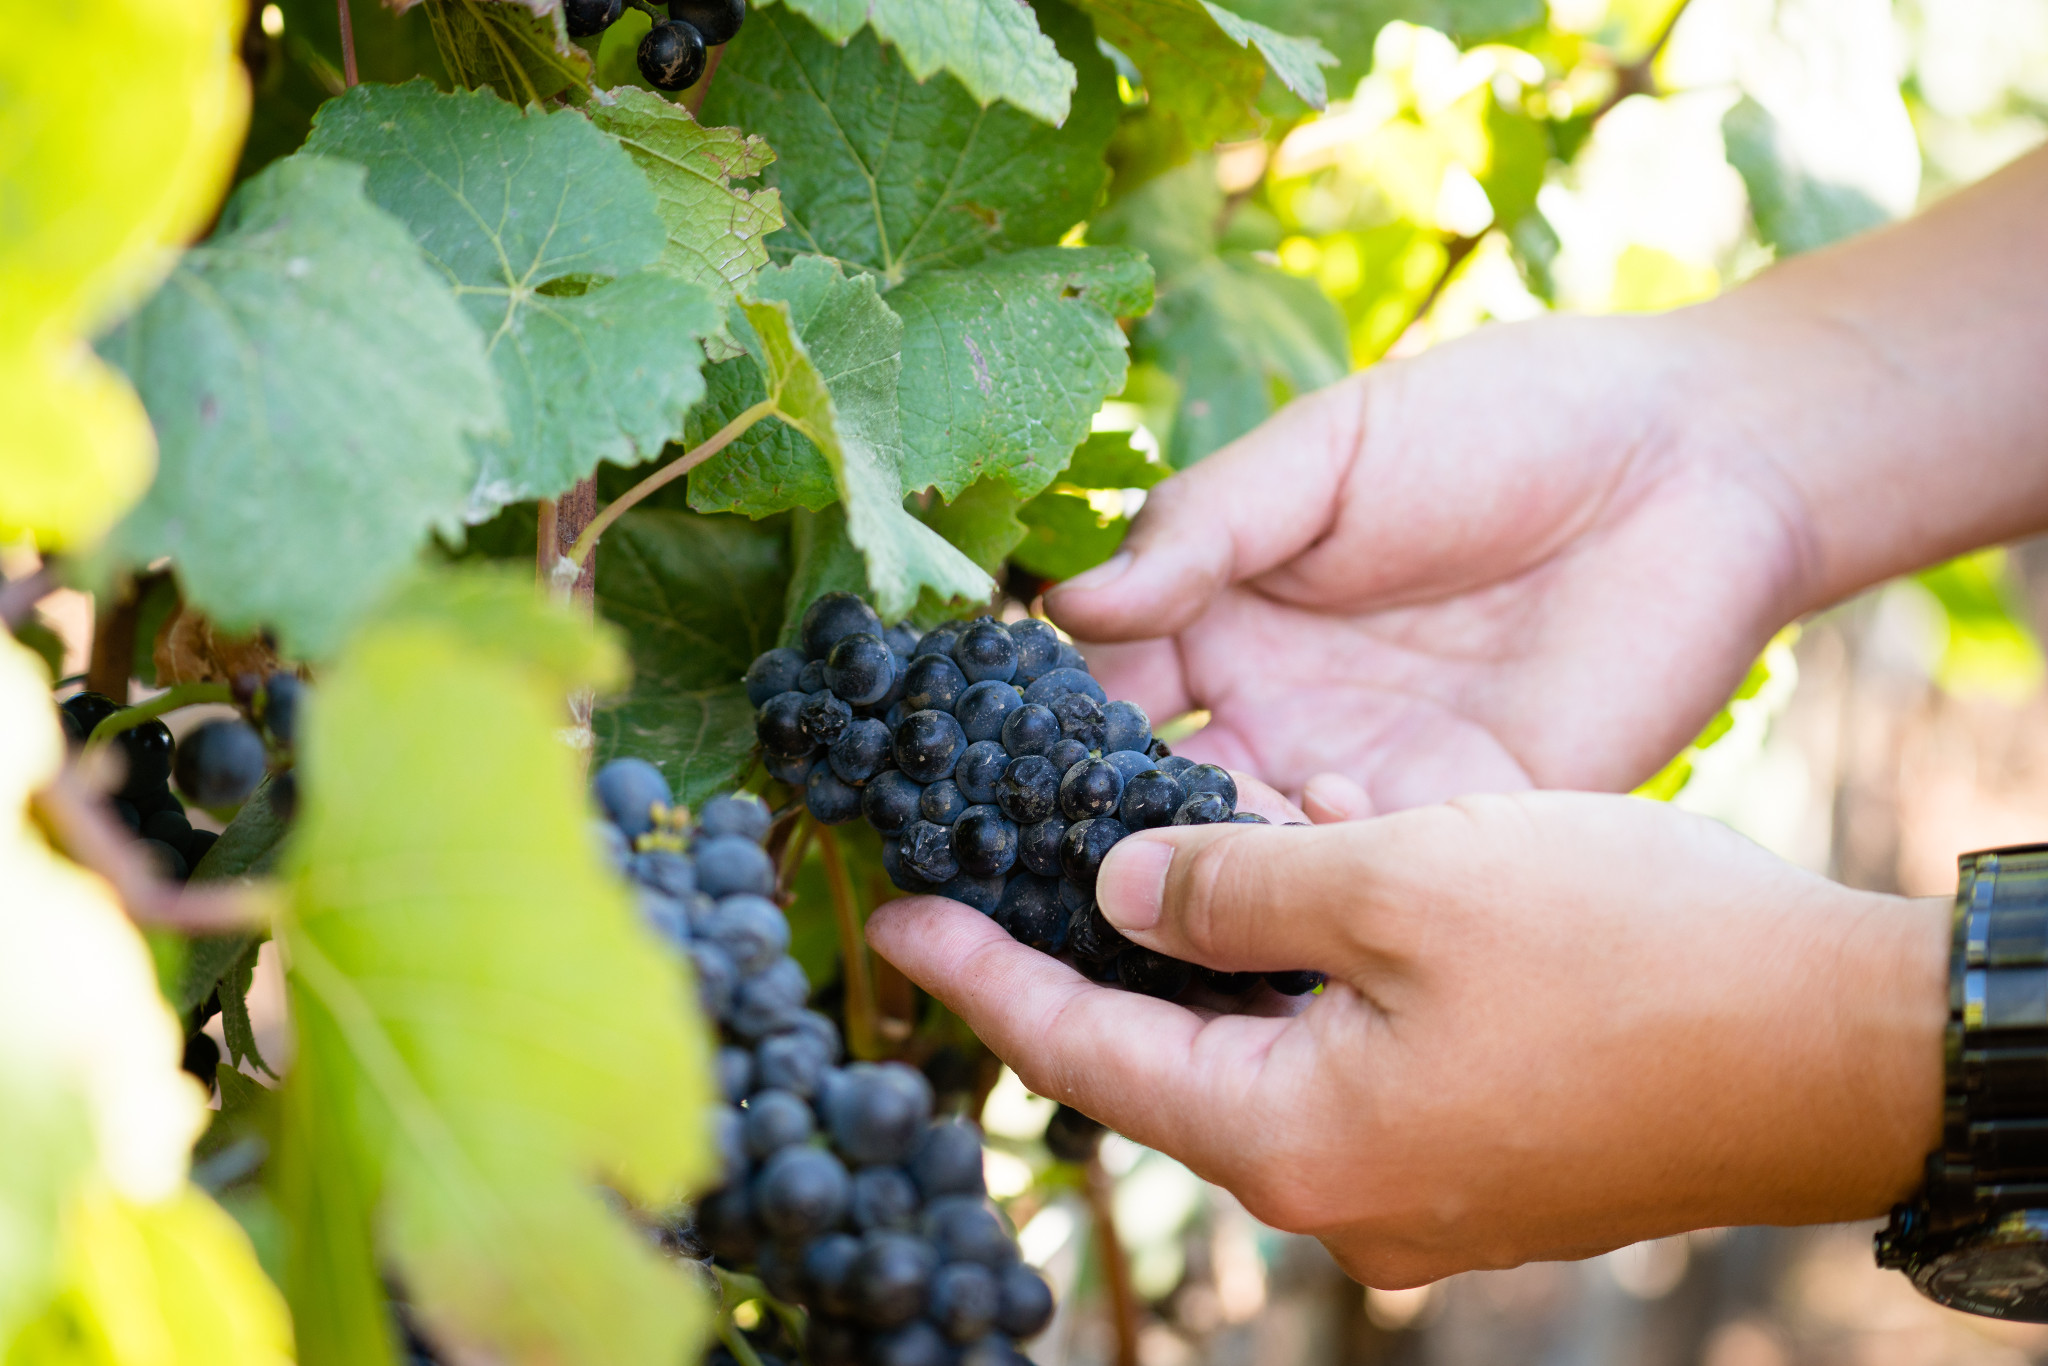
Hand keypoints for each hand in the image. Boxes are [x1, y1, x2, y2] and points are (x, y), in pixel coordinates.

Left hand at [867, 788, 1945, 1285]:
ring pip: (1251, 1068)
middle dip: (1073, 975)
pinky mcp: (1477, 1160)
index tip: (890, 923)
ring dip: (1186, 978)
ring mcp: (1415, 1191)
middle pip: (1157, 1071)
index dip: (975, 980)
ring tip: (1113, 883)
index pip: (1079, 1054)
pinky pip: (1334, 1074)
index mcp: (1293, 1142)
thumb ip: (1230, 887)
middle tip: (991, 886)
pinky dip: (1280, 997)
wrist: (1838, 1049)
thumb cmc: (1622, 956)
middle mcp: (1339, 1195)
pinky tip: (1270, 920)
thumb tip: (1116, 892)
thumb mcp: (1397, 879)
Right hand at [1048, 312, 1817, 812]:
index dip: (1025, 729)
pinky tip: (1284, 849)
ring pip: (1239, 857)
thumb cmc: (1503, 423)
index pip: (1096, 691)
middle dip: (1083, 836)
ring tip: (1119, 889)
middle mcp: (1273, 712)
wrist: (1697, 464)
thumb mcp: (1330, 452)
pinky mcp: (1458, 826)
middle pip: (1148, 798)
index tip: (949, 769)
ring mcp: (1360, 778)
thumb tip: (1058, 608)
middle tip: (1007, 874)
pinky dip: (1312, 881)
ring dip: (1182, 878)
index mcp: (1222, 616)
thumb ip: (1201, 528)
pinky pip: (1361, 877)